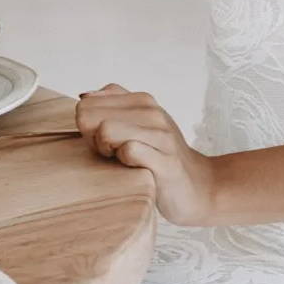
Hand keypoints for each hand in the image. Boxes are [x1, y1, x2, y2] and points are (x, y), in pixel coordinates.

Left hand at [76, 84, 220, 226]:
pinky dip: (124, 162)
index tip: (100, 141)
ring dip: (104, 150)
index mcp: (142, 100)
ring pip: (106, 130)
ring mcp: (161, 136)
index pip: (87, 102)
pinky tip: (133, 169)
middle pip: (90, 114)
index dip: (86, 125)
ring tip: (119, 161)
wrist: (199, 188)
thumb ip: (113, 105)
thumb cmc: (161, 158)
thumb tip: (84, 94)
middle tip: (108, 154)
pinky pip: (129, 151)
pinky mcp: (166, 161)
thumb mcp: (139, 124)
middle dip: (90, 138)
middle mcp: (152, 112)